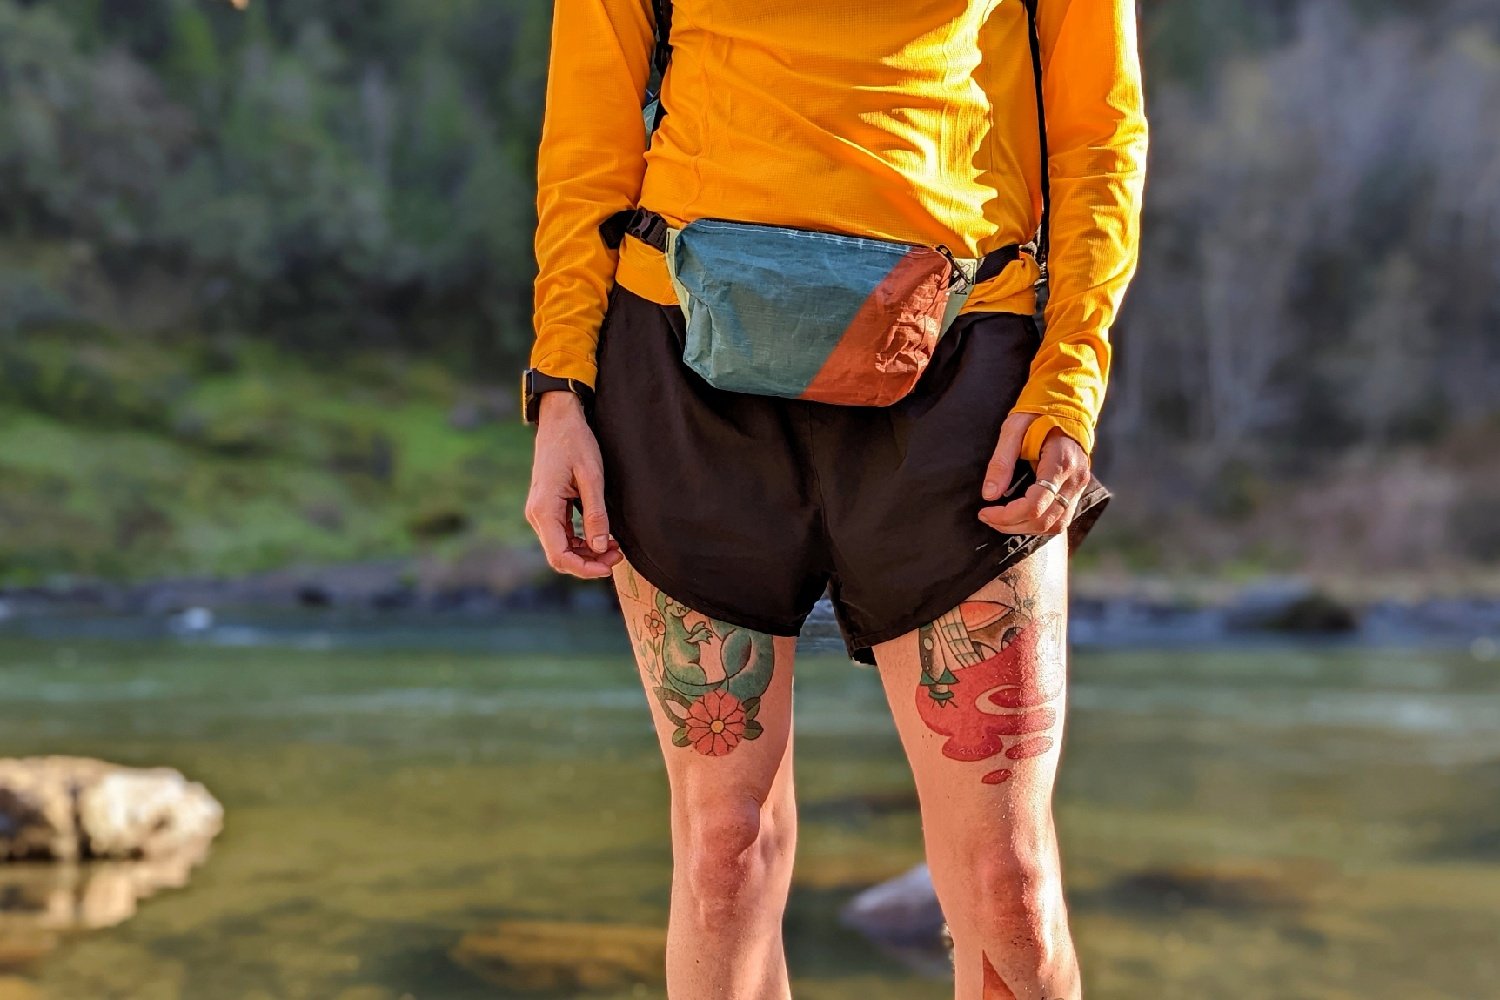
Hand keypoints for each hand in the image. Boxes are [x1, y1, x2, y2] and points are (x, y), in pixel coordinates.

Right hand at [524, 392, 622, 578]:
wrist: (559, 420)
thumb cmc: (576, 443)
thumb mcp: (592, 477)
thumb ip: (596, 514)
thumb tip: (601, 548)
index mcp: (544, 509)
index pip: (559, 555)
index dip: (585, 568)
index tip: (609, 566)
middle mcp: (536, 514)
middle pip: (559, 556)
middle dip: (589, 562)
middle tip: (619, 555)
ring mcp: (540, 511)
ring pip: (561, 548)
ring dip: (587, 553)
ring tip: (615, 547)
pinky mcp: (547, 507)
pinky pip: (562, 535)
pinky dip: (581, 542)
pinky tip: (602, 537)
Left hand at [977, 414, 1090, 535]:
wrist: (1067, 406)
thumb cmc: (1038, 414)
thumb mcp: (1013, 429)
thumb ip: (1001, 462)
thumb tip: (989, 495)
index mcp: (1061, 462)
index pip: (1035, 504)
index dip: (1007, 515)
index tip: (985, 511)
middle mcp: (1075, 479)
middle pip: (1044, 520)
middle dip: (1011, 525)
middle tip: (987, 517)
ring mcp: (1079, 487)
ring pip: (1055, 526)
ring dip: (1024, 529)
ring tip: (1000, 520)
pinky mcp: (1077, 490)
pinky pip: (1060, 519)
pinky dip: (1038, 524)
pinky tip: (1019, 518)